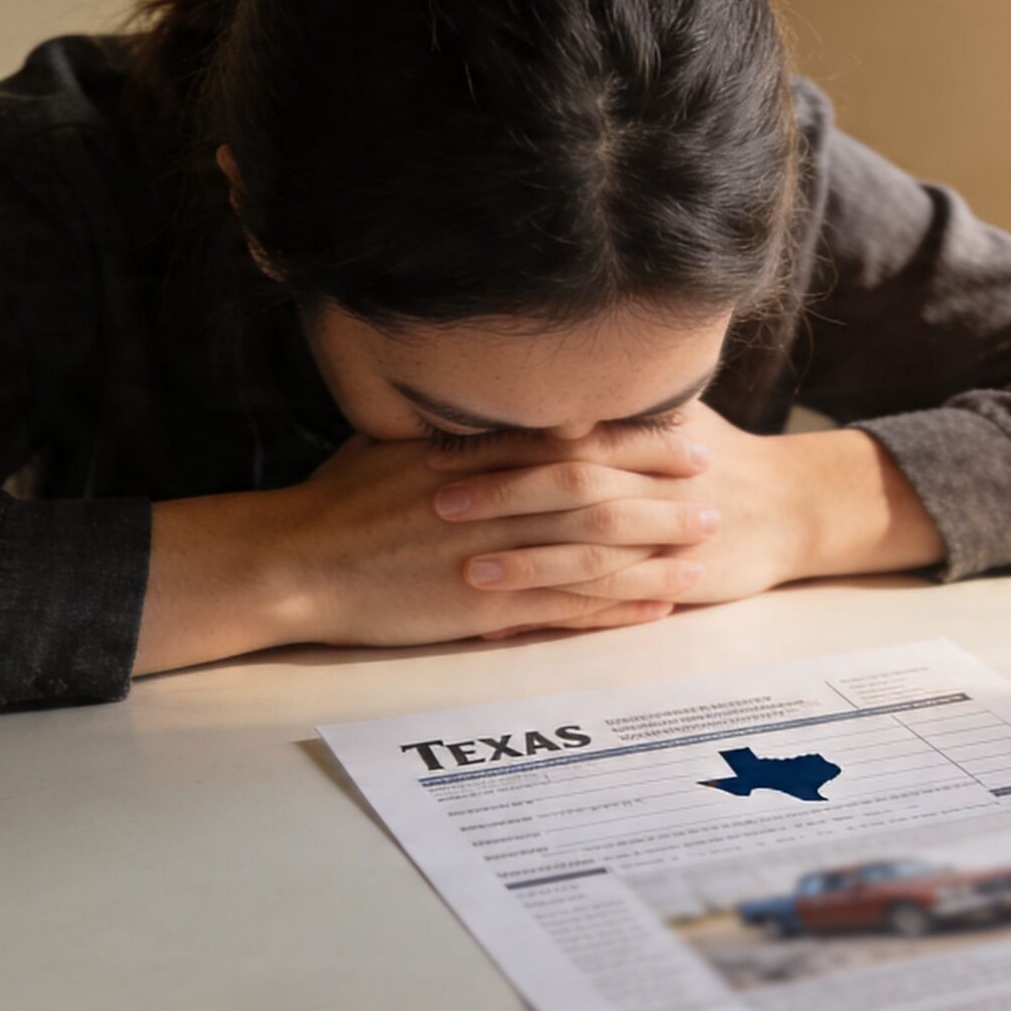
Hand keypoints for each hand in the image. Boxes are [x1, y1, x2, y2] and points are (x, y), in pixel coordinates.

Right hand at [282, 424, 719, 645]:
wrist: (296, 564)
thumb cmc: (337, 502)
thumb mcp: (393, 442)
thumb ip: (452, 427)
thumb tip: (486, 399)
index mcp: (475, 455)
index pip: (573, 437)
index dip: (636, 435)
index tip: (683, 428)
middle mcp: (493, 500)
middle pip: (597, 488)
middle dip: (661, 485)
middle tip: (713, 482)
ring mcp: (492, 557)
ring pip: (593, 551)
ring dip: (655, 548)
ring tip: (703, 544)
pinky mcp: (483, 610)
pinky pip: (566, 610)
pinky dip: (616, 608)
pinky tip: (657, 605)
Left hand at [429, 400, 934, 632]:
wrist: (793, 505)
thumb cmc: (718, 455)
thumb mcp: (670, 414)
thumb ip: (609, 403)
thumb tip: (525, 375)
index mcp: (642, 432)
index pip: (563, 431)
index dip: (502, 439)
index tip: (441, 446)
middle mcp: (652, 479)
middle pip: (570, 482)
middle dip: (502, 492)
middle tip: (434, 499)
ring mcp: (666, 532)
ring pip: (590, 546)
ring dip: (527, 559)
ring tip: (465, 569)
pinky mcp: (676, 577)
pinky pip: (613, 599)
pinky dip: (564, 611)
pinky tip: (517, 622)